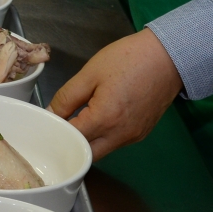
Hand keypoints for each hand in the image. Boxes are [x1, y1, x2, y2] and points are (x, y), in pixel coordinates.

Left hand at [48, 29, 182, 159]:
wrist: (167, 57)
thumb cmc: (128, 59)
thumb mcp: (90, 74)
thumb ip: (67, 97)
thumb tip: (51, 113)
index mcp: (105, 119)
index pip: (71, 137)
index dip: (55, 131)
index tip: (45, 122)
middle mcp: (120, 135)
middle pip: (86, 154)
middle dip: (70, 144)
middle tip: (57, 127)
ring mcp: (133, 136)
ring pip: (102, 151)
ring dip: (86, 142)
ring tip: (75, 121)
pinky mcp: (141, 133)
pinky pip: (116, 143)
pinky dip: (102, 137)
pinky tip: (96, 119)